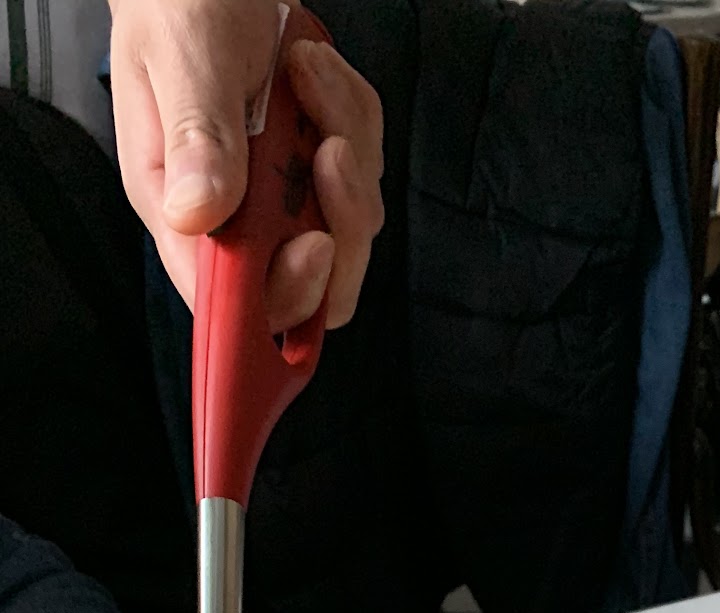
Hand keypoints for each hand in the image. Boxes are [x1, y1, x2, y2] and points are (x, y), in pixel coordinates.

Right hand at [108, 0, 383, 330]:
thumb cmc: (180, 2)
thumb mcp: (182, 55)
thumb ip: (195, 137)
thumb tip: (199, 214)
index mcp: (183, 206)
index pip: (237, 302)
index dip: (283, 295)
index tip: (313, 244)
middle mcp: (235, 214)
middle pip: (316, 283)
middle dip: (342, 223)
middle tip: (329, 147)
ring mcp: (283, 194)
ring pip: (351, 225)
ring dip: (349, 148)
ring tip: (306, 74)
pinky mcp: (318, 167)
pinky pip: (365, 170)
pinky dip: (354, 117)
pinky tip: (315, 74)